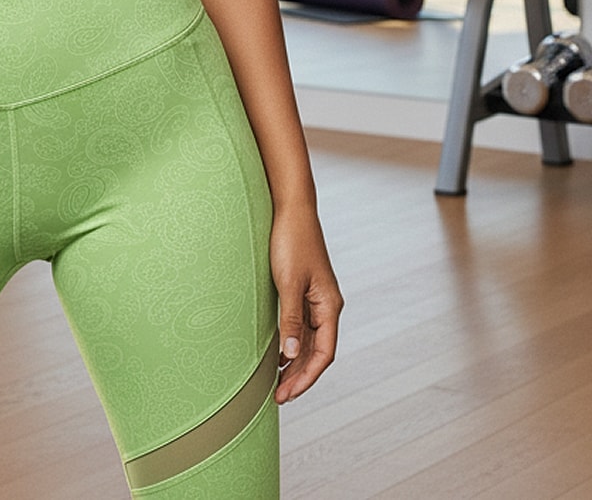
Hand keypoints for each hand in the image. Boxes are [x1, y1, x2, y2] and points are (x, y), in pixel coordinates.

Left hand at [269, 204, 342, 402]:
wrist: (290, 208)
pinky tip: (277, 353)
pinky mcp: (303, 290)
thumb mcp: (288, 283)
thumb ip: (291, 319)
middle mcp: (326, 305)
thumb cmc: (291, 241)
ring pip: (310, 341)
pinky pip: (301, 326)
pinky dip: (291, 343)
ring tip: (276, 383)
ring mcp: (316, 298)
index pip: (324, 354)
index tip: (287, 394)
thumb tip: (291, 354)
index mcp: (330, 306)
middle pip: (318, 351)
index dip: (307, 377)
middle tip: (278, 397)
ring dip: (295, 362)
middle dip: (299, 376)